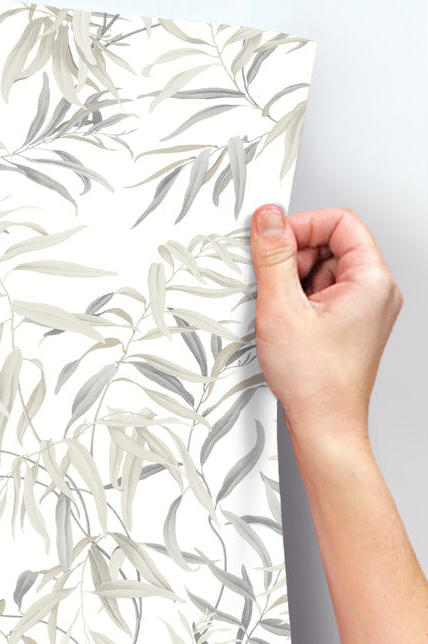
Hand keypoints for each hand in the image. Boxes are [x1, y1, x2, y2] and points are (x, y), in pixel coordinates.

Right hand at [249, 203, 402, 444]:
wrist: (325, 425)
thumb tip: (268, 218)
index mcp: (371, 280)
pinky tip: (285, 324)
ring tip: (280, 312)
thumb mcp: (281, 308)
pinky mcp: (350, 326)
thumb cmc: (314, 380)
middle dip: (294, 257)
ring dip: (293, 282)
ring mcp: (364, 310)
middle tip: (270, 283)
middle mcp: (375, 292)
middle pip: (331, 246)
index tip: (271, 239)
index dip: (302, 225)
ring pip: (323, 271)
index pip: (340, 223)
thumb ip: (273, 256)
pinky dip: (298, 302)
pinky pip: (322, 296)